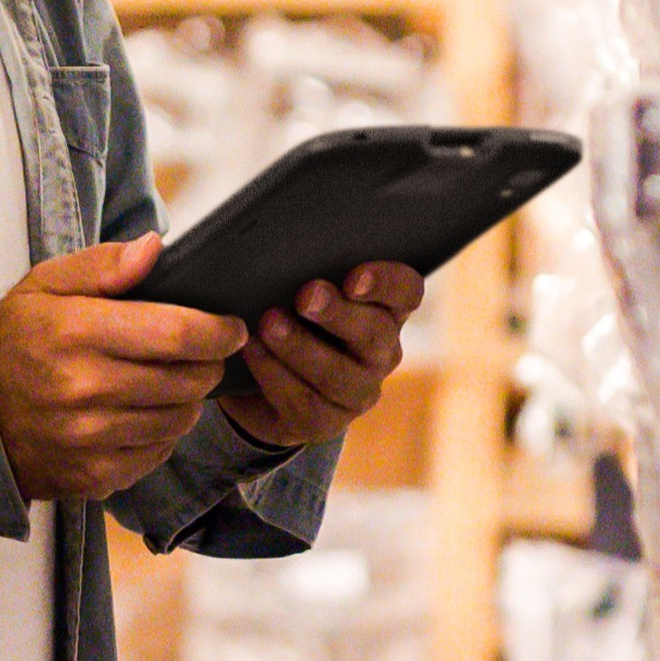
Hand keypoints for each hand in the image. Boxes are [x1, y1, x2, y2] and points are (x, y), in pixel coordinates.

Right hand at [0, 233, 248, 501]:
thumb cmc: (12, 341)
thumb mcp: (43, 286)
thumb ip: (102, 264)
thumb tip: (155, 249)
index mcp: (75, 333)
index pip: (176, 334)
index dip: (217, 330)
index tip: (231, 327)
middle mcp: (85, 390)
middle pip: (187, 379)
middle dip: (207, 363)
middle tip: (201, 352)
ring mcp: (91, 440)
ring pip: (179, 419)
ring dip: (188, 399)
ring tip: (171, 380)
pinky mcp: (95, 476)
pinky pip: (158, 453)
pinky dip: (163, 433)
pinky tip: (144, 413)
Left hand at [218, 261, 422, 449]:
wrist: (254, 379)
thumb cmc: (284, 314)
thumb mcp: (295, 286)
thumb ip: (303, 267)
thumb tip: (279, 238)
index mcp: (383, 309)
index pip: (407, 291)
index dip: (387, 284)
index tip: (352, 279)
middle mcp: (380, 351)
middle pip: (376, 334)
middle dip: (339, 315)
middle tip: (305, 296)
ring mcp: (358, 391)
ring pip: (340, 375)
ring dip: (302, 348)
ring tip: (268, 325)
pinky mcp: (326, 422)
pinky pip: (306, 402)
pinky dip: (275, 374)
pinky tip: (253, 351)